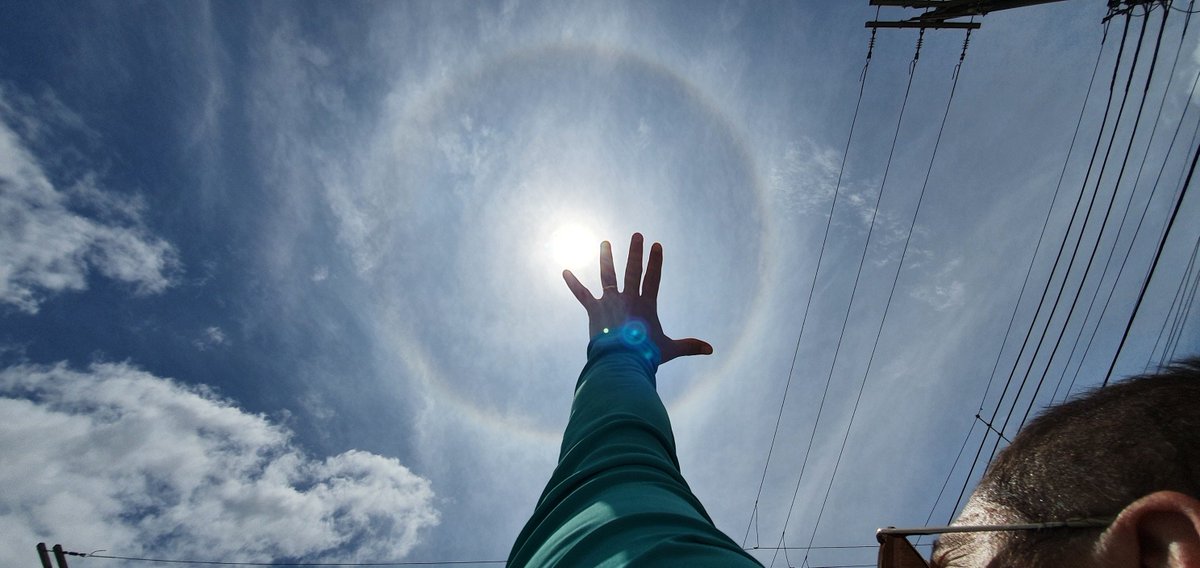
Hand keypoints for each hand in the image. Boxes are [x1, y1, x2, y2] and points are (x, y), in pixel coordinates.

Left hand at [562, 233, 712, 364]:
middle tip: (636, 235)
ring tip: (604, 243)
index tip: (657, 245)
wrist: (620, 360)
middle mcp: (628, 298)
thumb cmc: (645, 356)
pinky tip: (565, 271)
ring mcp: (610, 302)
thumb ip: (689, 346)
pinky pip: (581, 294)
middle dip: (635, 251)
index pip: (652, 278)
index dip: (656, 261)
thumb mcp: (670, 349)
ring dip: (606, 258)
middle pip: (632, 270)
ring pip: (607, 275)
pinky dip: (573, 283)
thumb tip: (711, 349)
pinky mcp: (594, 310)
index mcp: (645, 305)